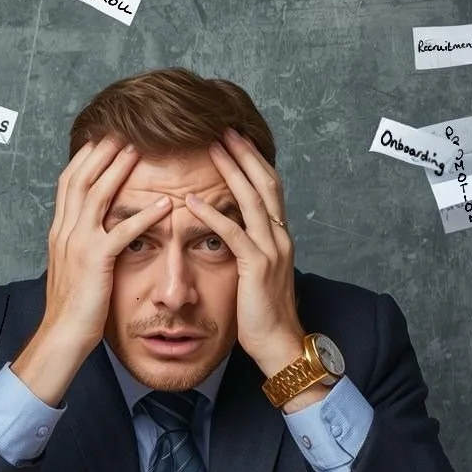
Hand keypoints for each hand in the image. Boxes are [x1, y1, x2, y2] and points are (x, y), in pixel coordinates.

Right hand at [12, 138, 171, 404]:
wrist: (63, 334)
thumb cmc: (74, 304)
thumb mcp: (74, 264)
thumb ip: (83, 239)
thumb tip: (95, 224)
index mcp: (61, 229)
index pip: (70, 181)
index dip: (87, 156)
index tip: (105, 137)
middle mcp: (66, 230)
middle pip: (81, 178)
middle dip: (101, 151)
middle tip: (124, 130)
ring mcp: (78, 244)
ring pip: (97, 196)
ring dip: (119, 170)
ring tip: (141, 151)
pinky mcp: (95, 262)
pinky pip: (121, 232)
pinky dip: (143, 215)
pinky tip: (164, 204)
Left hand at [184, 130, 308, 381]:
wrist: (279, 343)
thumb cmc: (263, 312)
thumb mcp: (257, 271)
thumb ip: (249, 246)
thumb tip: (230, 228)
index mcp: (279, 235)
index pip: (269, 186)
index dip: (253, 160)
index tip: (235, 138)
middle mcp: (280, 237)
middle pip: (265, 183)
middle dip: (244, 153)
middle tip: (223, 128)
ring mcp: (271, 250)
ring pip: (252, 200)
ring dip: (231, 171)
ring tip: (211, 149)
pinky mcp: (257, 267)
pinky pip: (233, 234)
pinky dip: (212, 215)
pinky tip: (192, 201)